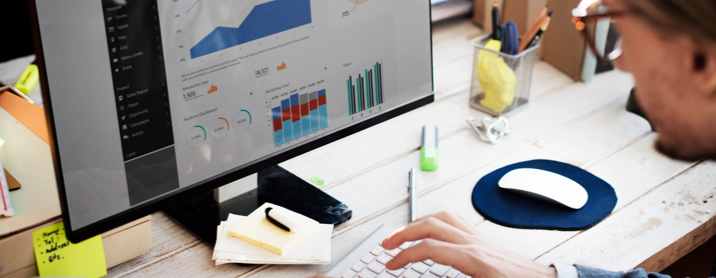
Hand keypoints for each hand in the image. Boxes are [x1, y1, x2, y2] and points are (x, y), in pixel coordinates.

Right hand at [380, 211, 556, 277]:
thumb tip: (431, 273)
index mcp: (474, 259)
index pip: (429, 248)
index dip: (404, 255)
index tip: (391, 264)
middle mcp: (476, 244)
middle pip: (431, 226)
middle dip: (404, 233)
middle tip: (386, 244)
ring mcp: (480, 239)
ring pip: (443, 218)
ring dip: (418, 222)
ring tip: (402, 233)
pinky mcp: (484, 241)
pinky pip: (456, 221)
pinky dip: (436, 221)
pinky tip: (430, 229)